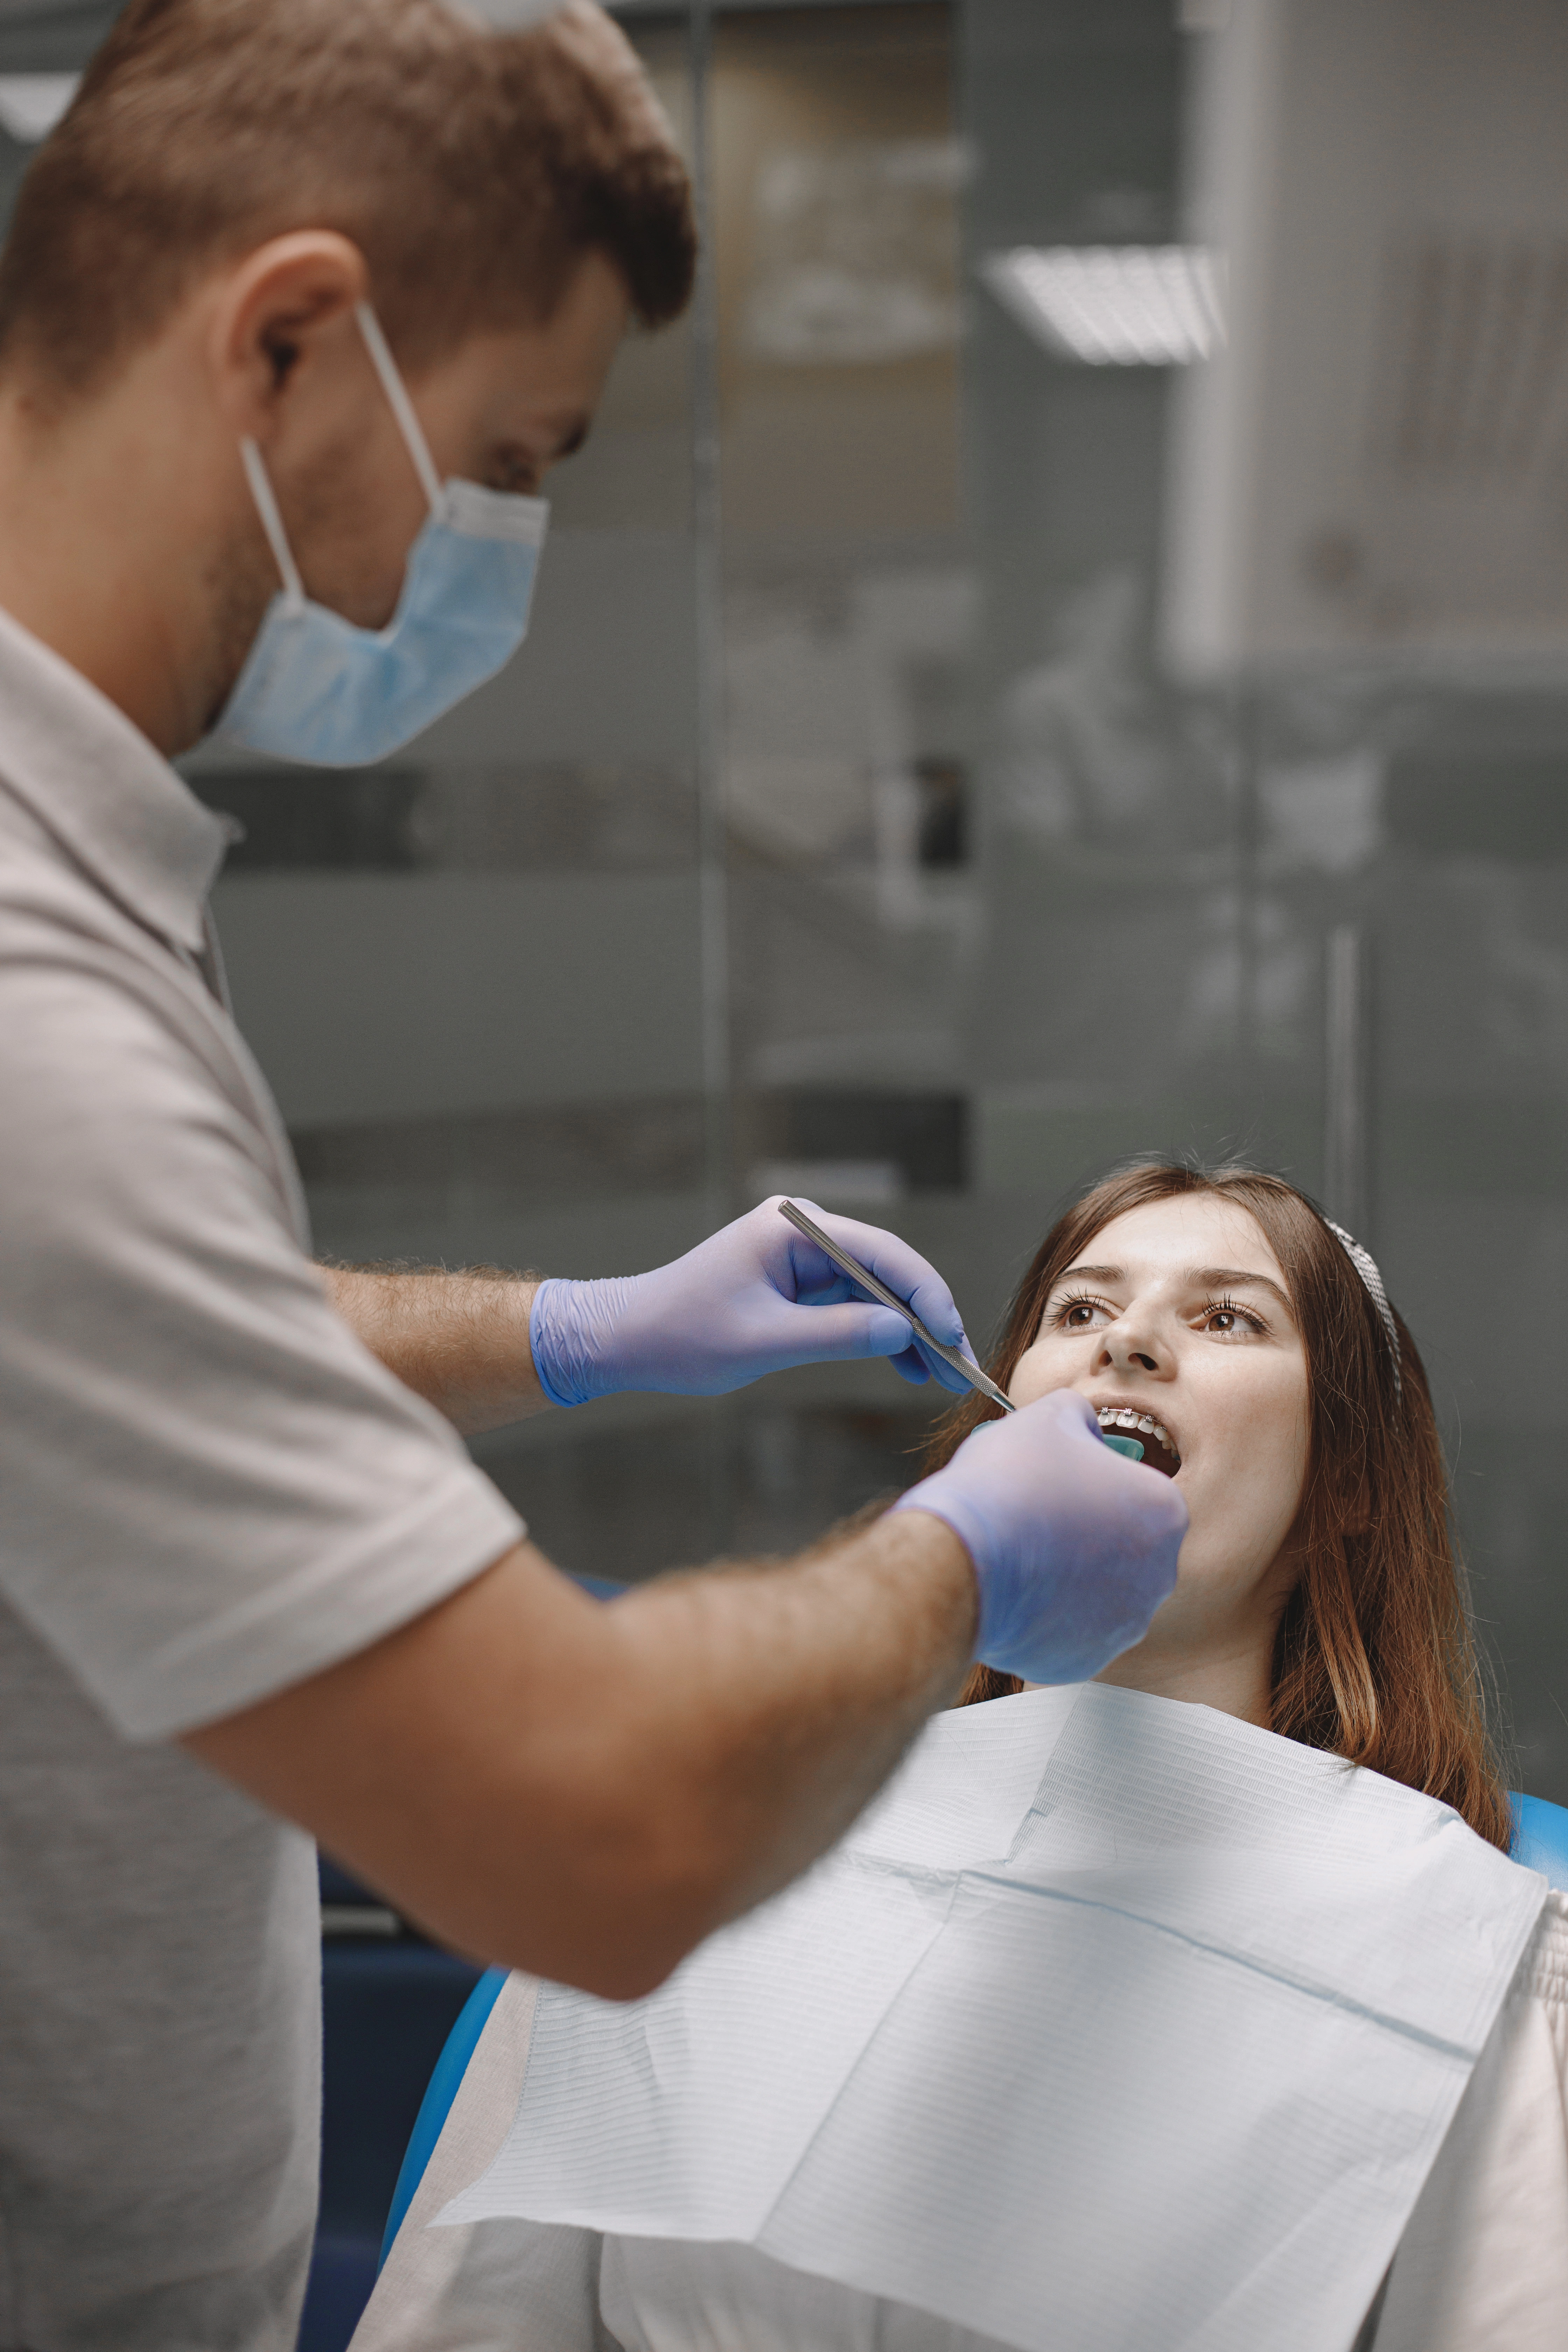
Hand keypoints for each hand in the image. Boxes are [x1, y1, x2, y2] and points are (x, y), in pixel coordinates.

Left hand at [528, 1197, 977, 1404]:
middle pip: (886, 1269)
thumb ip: (836, 1334)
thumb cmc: (684, 1336)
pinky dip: (880, 1332)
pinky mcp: (800, 1279)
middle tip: (961, 1365)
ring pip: (876, 1289)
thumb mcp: (763, 1342)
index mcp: (793, 1227)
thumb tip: (903, 1332)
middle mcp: (804, 1230)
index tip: (951, 1337)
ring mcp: (804, 1253)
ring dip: (908, 1330)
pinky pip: (854, 1301)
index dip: (924, 1295)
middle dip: (925, 1317)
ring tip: (943, 1376)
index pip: (881, 1253)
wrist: (631, 1337)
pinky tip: (909, 1365)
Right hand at [892, 1389, 1186, 1682]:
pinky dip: (1049, 1614)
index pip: (1139, 1491)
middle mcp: (1158, 1577)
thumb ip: (1081, 1415)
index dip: (1098, 1480)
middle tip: (1041, 1513)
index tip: (1063, 1480)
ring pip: (1101, 1591)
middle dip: (1089, 1532)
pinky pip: (1072, 1631)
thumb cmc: (1008, 1483)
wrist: (960, 1557)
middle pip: (1126, 1546)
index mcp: (1164, 1514)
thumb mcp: (1048, 1416)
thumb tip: (1083, 1426)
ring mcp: (1123, 1626)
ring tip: (1023, 1549)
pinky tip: (1017, 1587)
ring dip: (1071, 1573)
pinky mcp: (1084, 1660)